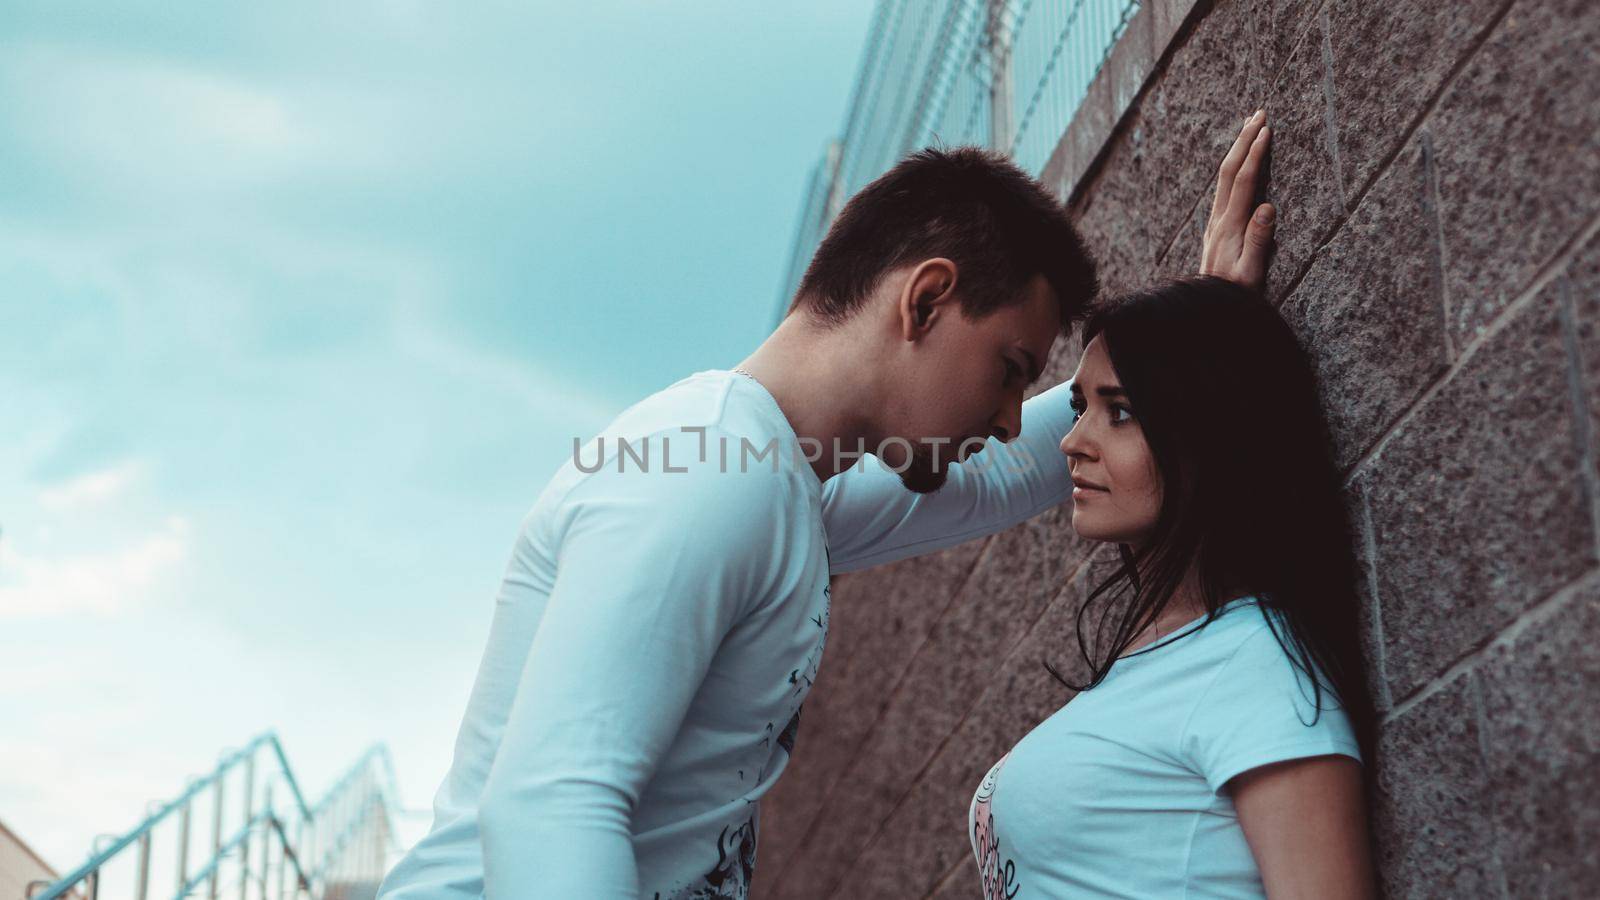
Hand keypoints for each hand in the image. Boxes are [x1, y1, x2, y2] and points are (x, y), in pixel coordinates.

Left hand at [1200, 109, 1274, 291]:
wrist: (1208, 308)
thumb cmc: (1234, 293)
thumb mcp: (1251, 273)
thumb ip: (1259, 240)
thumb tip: (1268, 206)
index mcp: (1230, 226)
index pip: (1244, 181)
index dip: (1255, 153)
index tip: (1267, 130)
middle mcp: (1219, 220)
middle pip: (1229, 171)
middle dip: (1243, 140)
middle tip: (1258, 113)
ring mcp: (1215, 223)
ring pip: (1224, 178)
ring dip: (1236, 149)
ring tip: (1249, 127)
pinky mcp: (1217, 229)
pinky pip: (1224, 188)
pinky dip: (1234, 167)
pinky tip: (1239, 162)